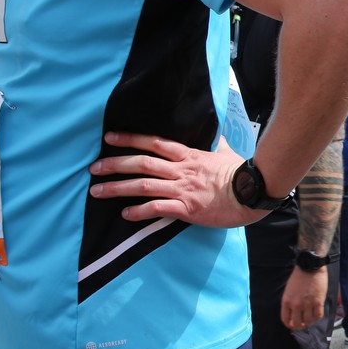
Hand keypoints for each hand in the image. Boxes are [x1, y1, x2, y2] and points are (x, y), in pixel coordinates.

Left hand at [88, 131, 263, 226]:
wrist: (253, 192)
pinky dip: (139, 211)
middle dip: (114, 164)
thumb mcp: (228, 154)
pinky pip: (157, 209)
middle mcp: (181, 170)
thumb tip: (219, 134)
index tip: (110, 138)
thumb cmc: (242, 174)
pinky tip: (125, 215)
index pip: (154, 143)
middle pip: (141, 163)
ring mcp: (183, 189)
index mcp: (189, 156)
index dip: (130, 139)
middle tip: (93, 168)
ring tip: (97, 192)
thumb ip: (219, 144)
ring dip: (117, 188)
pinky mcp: (187, 209)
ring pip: (143, 185)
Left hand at [281, 265, 327, 330]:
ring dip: (310, 322)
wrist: (310, 266)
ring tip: (311, 319)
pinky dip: (317, 317)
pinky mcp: (318, 302)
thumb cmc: (299, 276)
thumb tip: (293, 313)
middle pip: (297, 324)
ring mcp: (307, 304)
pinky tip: (317, 314)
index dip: (289, 325)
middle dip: (300, 326)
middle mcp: (296, 305)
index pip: (285, 320)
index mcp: (286, 301)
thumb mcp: (288, 290)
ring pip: (309, 321)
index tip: (293, 325)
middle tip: (303, 324)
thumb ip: (290, 302)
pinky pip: (318, 316)